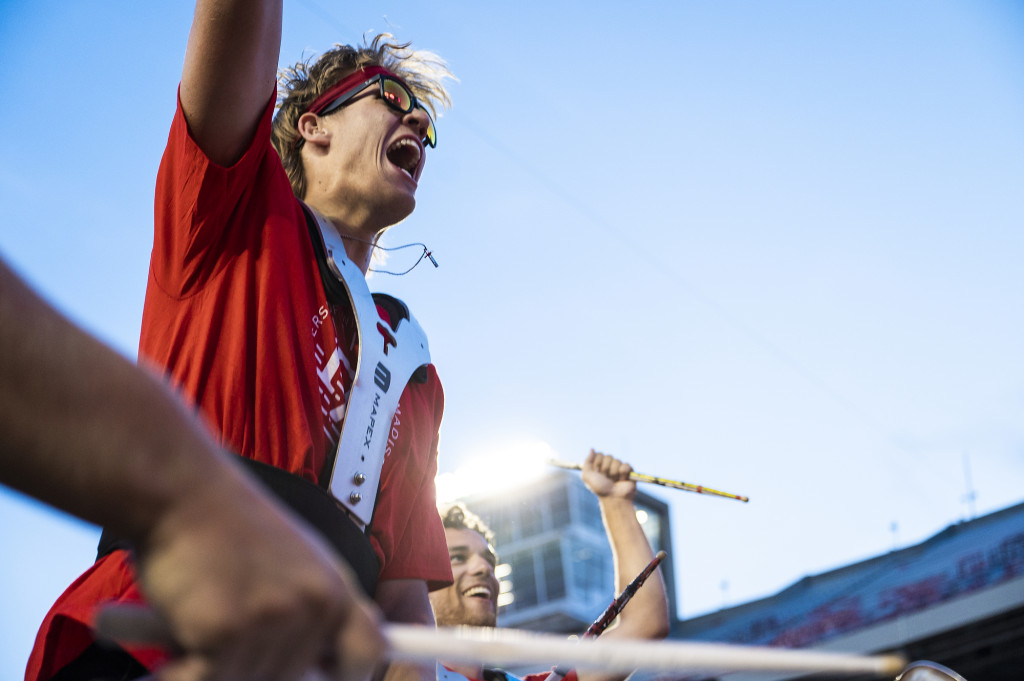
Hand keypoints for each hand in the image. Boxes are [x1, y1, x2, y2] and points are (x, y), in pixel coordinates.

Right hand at [133, 469, 383, 680]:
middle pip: (293, 679)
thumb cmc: (225, 527)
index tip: (320, 672)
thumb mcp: (294, 558)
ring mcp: (275, 619)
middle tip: (226, 626)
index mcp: (335, 587)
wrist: (182, 492)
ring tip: (201, 617)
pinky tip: (177, 637)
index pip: (368, 652)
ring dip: (214, 666)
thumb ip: (310, 605)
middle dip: (254, 665)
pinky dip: (179, 672)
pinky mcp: (228, 631)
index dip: (347, 673)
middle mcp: (315, 605)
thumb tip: (319, 663)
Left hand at [582, 450, 635, 500]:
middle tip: (606, 479)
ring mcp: (619, 468)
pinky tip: (622, 480)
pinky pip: (626, 465)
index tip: (597, 473)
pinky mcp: (629, 471)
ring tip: (614, 481)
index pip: (599, 454)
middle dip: (606, 469)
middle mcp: (609, 465)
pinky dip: (623, 473)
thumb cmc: (600, 489)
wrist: (613, 498)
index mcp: (600, 465)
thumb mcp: (587, 476)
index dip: (598, 464)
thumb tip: (592, 449)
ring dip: (614, 473)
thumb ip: (587, 461)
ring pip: (617, 461)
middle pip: (608, 456)